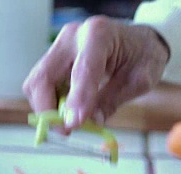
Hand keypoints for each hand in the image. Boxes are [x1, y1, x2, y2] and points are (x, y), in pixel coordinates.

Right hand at [22, 16, 168, 130]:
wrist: (140, 42)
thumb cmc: (143, 57)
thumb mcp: (139, 80)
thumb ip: (112, 101)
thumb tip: (89, 122)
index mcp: (99, 35)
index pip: (82, 70)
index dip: (76, 99)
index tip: (73, 125)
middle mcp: (72, 37)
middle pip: (43, 77)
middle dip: (48, 109)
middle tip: (66, 131)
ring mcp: (60, 47)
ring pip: (37, 83)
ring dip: (48, 108)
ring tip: (71, 122)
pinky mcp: (55, 59)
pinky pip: (43, 86)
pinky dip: (51, 103)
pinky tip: (69, 111)